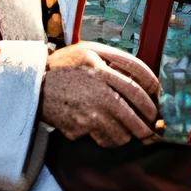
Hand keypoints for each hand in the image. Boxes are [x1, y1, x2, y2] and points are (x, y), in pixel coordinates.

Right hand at [42, 42, 160, 148]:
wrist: (33, 85)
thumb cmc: (64, 66)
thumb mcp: (89, 50)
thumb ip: (115, 58)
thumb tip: (144, 78)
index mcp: (101, 64)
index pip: (139, 78)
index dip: (154, 90)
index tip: (158, 98)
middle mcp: (98, 85)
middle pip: (137, 108)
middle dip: (149, 120)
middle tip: (154, 126)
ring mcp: (89, 108)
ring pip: (124, 129)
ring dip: (132, 133)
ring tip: (133, 133)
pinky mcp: (80, 126)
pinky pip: (106, 139)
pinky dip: (113, 140)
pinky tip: (111, 135)